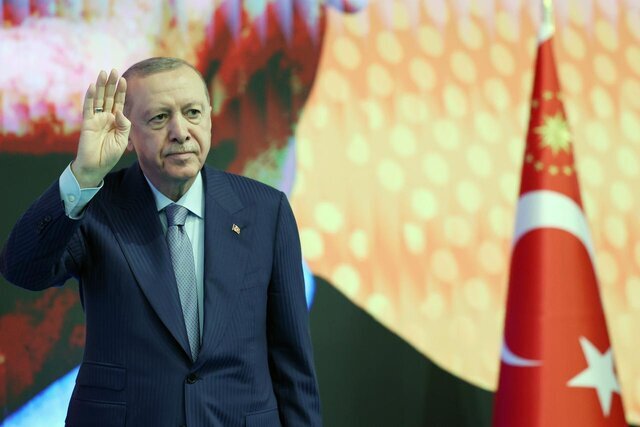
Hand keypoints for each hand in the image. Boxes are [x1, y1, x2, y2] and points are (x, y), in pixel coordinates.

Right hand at [72, 69, 129, 187]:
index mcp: (116, 120)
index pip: (119, 102)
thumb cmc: (110, 154)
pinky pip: (88, 107)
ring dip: (101, 86)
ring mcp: (96, 118)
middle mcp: (106, 117)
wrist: (96, 165)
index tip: (124, 79)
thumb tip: (119, 111)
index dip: (121, 91)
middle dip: (111, 84)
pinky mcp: (87, 122)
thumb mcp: (123, 139)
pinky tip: (93, 86)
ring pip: (99, 99)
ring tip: (104, 73)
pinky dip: (90, 97)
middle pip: (109, 97)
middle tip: (114, 70)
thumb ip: (124, 124)